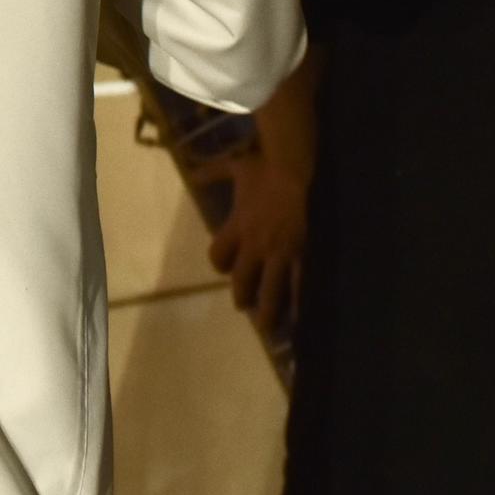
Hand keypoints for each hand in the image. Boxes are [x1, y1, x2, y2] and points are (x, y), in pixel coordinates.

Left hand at [207, 145, 307, 341]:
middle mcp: (254, 246)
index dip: (221, 264)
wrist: (298, 169)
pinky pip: (300, 287)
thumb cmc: (267, 168)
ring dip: (268, 312)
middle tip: (245, 305)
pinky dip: (300, 305)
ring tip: (269, 326)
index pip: (218, 256)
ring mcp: (279, 254)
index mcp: (237, 227)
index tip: (226, 268)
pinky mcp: (303, 256)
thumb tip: (192, 175)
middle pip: (242, 281)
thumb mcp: (236, 167)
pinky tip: (301, 320)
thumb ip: (212, 173)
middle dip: (242, 296)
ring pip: (270, 293)